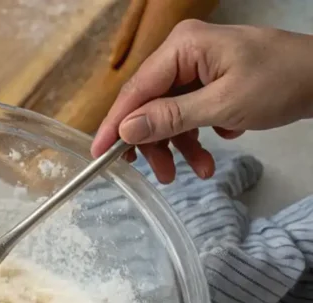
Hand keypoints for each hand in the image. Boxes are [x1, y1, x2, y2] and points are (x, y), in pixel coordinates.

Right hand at [92, 21, 312, 182]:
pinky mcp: (210, 80)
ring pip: (170, 114)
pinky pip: (189, 112)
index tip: (100, 155)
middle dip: (157, 143)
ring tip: (198, 171)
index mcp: (183, 46)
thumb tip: (126, 130)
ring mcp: (198, 66)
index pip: (136, 90)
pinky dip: (197, 136)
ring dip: (180, 146)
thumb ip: (170, 118)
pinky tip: (215, 149)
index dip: (116, 126)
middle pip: (150, 105)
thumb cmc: (283, 81)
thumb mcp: (223, 105)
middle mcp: (184, 52)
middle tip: (163, 175)